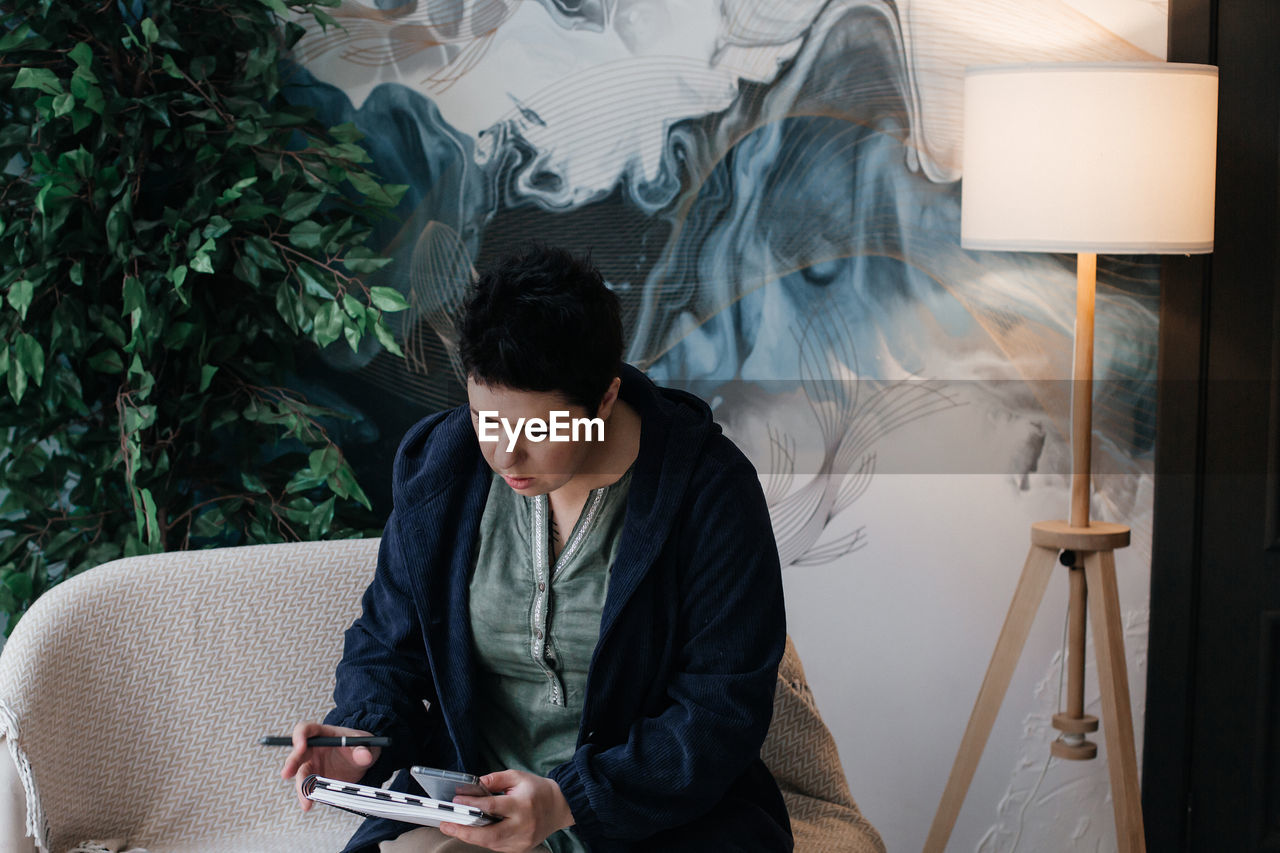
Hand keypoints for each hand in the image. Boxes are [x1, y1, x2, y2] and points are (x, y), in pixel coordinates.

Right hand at [280, 721, 380, 810]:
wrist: (363, 758)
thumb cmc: (360, 744)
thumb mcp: (364, 744)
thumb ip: (363, 750)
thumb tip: (364, 755)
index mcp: (323, 734)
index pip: (305, 729)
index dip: (299, 736)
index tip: (300, 746)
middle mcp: (313, 749)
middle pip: (297, 753)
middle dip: (291, 763)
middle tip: (287, 774)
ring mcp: (313, 764)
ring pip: (301, 774)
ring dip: (300, 786)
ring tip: (306, 800)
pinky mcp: (315, 779)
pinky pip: (308, 787)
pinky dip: (307, 795)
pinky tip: (308, 804)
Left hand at [442, 769, 574, 852]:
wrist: (559, 807)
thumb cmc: (537, 790)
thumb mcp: (518, 777)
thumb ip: (496, 778)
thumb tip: (475, 783)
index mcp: (523, 805)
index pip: (493, 806)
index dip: (472, 804)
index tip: (456, 800)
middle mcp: (523, 825)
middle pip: (489, 834)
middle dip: (465, 831)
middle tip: (446, 825)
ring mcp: (522, 840)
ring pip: (491, 844)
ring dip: (470, 837)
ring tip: (454, 828)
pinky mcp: (521, 848)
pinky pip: (497, 847)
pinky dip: (483, 840)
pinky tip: (473, 832)